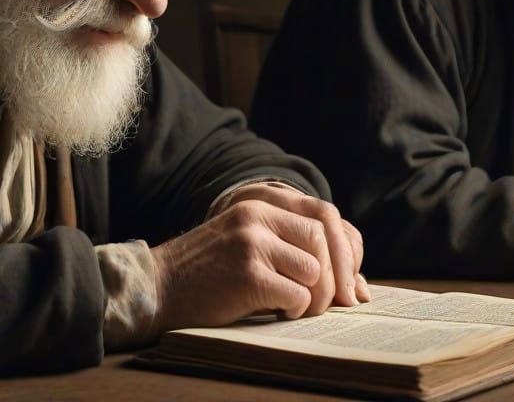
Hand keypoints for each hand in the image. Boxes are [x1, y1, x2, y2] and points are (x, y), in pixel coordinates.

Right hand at [215, 183, 370, 309]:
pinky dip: (295, 308)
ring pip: (315, 269)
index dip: (346, 250)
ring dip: (315, 296)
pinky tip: (278, 310)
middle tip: (336, 303)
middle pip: (325, 239)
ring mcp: (252, 243)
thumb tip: (355, 284)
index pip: (325, 216)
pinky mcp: (247, 274)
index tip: (350, 280)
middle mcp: (258, 216)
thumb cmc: (211, 273)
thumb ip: (292, 248)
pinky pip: (296, 294)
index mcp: (262, 203)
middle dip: (338, 276)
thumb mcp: (250, 243)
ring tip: (298, 306)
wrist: (159, 287)